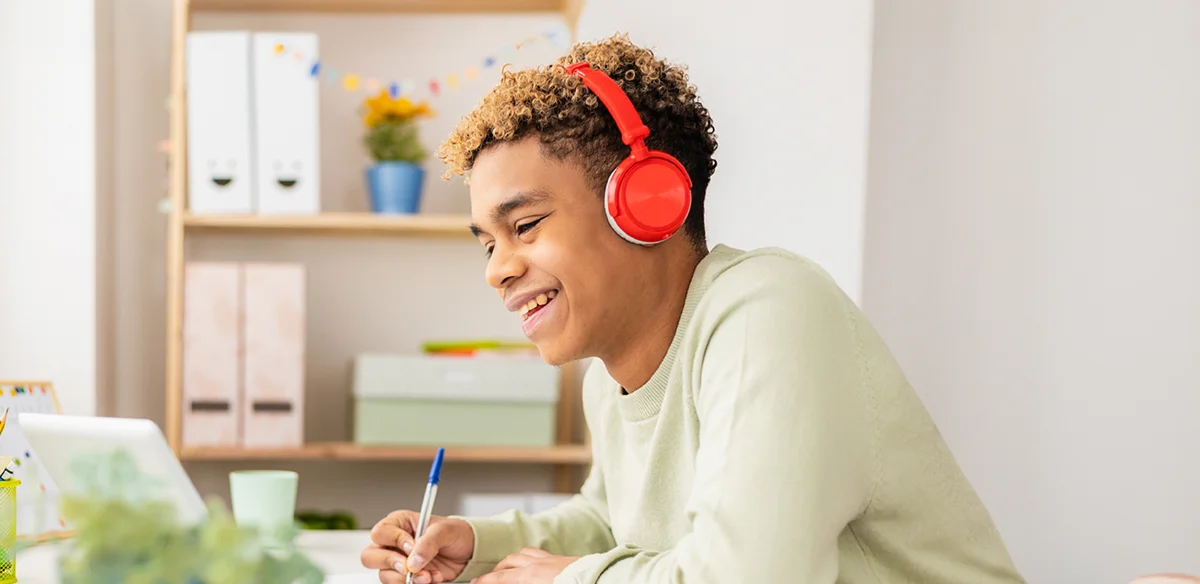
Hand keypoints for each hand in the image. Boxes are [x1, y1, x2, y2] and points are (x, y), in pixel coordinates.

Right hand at [360, 510, 474, 583]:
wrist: (468, 552)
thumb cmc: (455, 533)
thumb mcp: (445, 530)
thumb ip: (428, 542)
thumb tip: (413, 562)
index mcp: (399, 523)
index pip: (380, 532)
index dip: (394, 540)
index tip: (412, 546)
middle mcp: (393, 544)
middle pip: (370, 556)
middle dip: (391, 563)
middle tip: (409, 567)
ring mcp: (397, 562)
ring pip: (384, 575)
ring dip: (407, 578)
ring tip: (429, 575)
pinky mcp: (405, 577)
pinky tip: (432, 579)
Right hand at [470, 548, 577, 583]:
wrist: (600, 580)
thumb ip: (517, 582)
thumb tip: (507, 580)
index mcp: (529, 576)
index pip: (499, 578)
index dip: (484, 581)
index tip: (475, 583)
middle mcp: (538, 564)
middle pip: (509, 562)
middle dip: (496, 570)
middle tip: (488, 578)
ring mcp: (552, 559)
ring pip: (524, 553)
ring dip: (512, 560)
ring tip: (508, 567)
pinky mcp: (564, 559)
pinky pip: (540, 553)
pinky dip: (530, 556)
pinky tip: (533, 563)